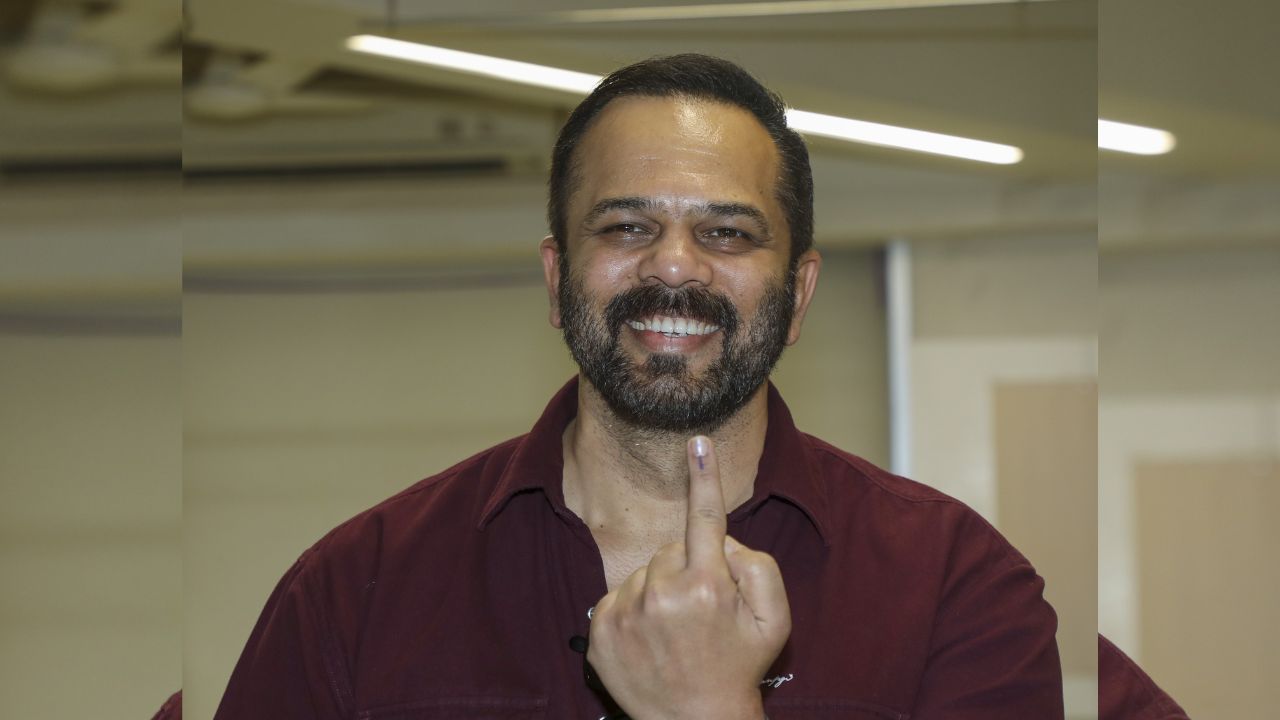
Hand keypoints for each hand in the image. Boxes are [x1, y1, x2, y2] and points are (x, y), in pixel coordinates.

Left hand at [587, 436, 790, 719]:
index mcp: (708, 585)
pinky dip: (633, 610)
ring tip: (674, 631)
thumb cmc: (738, 668)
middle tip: (702, 610)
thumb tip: (722, 538)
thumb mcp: (775, 621)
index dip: (704, 477)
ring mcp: (626, 612)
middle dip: (688, 567)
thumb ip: (759, 566)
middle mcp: (662, 594)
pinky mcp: (599, 630)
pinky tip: (649, 640)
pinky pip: (618, 596)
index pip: (706, 518)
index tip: (698, 442)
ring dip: (659, 589)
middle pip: (673, 548)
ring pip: (644, 572)